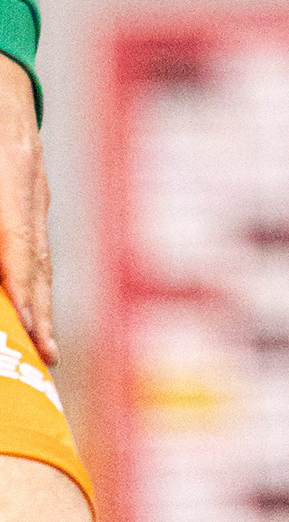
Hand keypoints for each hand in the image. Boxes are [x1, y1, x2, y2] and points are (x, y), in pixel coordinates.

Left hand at [0, 55, 53, 364]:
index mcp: (10, 163)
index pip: (16, 241)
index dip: (22, 290)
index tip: (29, 330)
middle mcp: (30, 177)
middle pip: (36, 253)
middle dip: (40, 308)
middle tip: (45, 357)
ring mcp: (36, 181)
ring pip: (40, 248)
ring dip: (42, 299)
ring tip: (45, 345)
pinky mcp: (32, 185)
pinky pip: (36, 237)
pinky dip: (36, 274)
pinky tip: (35, 302)